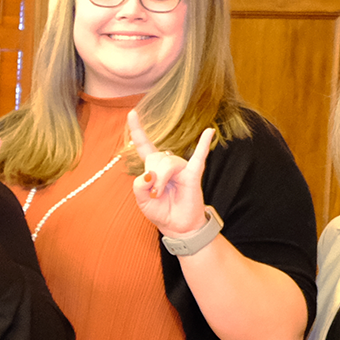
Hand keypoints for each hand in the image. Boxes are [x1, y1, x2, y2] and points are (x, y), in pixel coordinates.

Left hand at [126, 109, 214, 236]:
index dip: (137, 130)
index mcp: (153, 168)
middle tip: (154, 194)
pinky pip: (199, 157)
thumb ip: (139, 186)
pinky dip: (204, 144)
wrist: (177, 226)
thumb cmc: (160, 211)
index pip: (144, 145)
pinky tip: (208, 132)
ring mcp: (182, 168)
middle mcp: (168, 164)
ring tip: (160, 194)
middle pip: (155, 159)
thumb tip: (148, 175)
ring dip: (161, 180)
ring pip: (168, 163)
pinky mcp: (193, 174)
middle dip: (151, 178)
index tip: (131, 113)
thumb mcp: (141, 201)